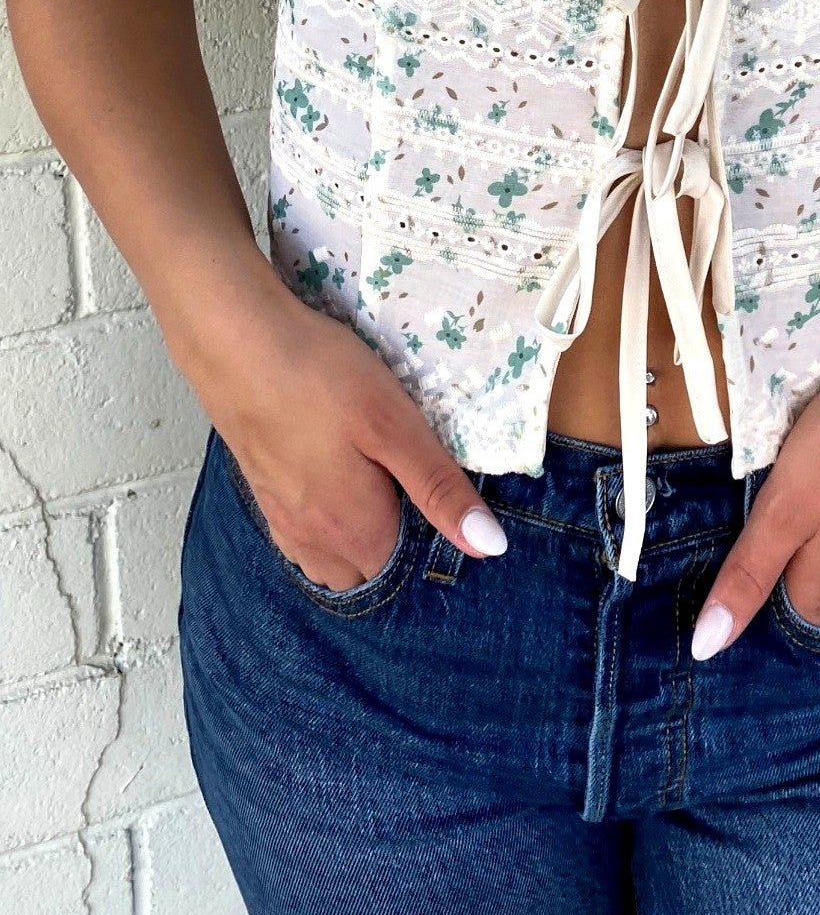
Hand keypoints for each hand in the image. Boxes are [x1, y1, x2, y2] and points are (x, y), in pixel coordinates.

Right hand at [171, 280, 508, 589]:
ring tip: (381, 489)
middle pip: (366, 572)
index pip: (405, 572)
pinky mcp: (261, 491)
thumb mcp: (395, 426)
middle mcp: (314, 541)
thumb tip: (491, 548)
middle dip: (395, 548)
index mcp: (355, 533)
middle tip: (416, 489)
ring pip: (329, 559)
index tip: (444, 500)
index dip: (431, 544)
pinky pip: (302, 535)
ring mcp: (281, 518)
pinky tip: (334, 482)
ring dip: (357, 541)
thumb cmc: (321, 378)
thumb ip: (439, 488)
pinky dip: (325, 526)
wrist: (234, 342)